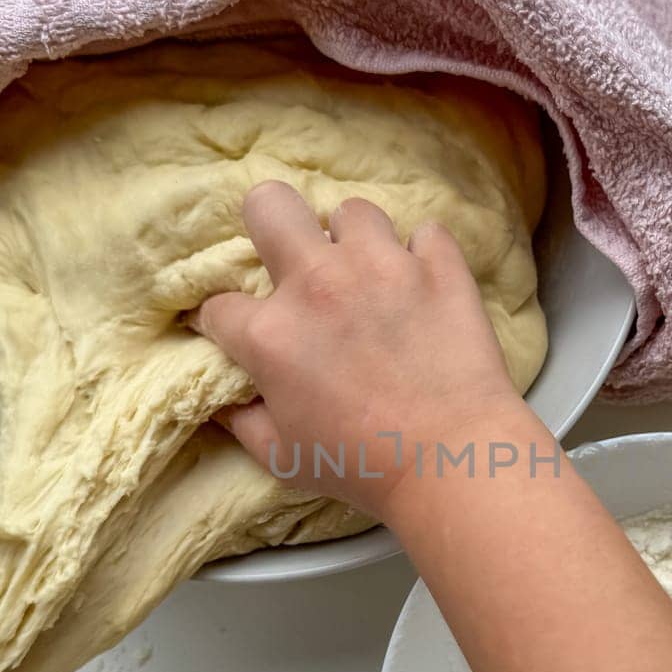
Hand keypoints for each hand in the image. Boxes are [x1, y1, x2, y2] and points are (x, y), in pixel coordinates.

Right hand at [193, 180, 530, 520]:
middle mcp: (318, 283)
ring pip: (353, 212)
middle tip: (293, 259)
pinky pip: (426, 234)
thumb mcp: (282, 458)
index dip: (220, 321)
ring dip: (354, 241)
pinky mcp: (440, 267)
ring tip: (370, 274)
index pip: (218, 306)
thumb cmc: (361, 466)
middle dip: (270, 222)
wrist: (453, 459)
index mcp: (271, 334)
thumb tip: (227, 403)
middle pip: (270, 204)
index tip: (235, 332)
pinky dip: (423, 256)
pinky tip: (424, 283)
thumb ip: (244, 423)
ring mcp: (382, 266)